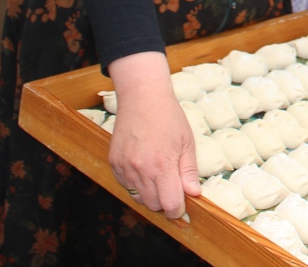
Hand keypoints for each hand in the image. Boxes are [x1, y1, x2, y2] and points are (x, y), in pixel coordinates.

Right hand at [106, 51, 200, 219]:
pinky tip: (144, 168)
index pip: (169, 204)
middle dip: (165, 202)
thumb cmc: (169, 117)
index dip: (178, 209)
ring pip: (138, 197)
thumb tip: (194, 194)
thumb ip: (189, 171)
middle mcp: (140, 169)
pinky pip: (125, 185)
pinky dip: (136, 184)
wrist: (143, 97)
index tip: (182, 204)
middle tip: (173, 187)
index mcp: (162, 165)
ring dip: (150, 194)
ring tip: (159, 175)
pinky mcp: (114, 162)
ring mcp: (124, 167)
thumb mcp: (187, 142)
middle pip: (153, 205)